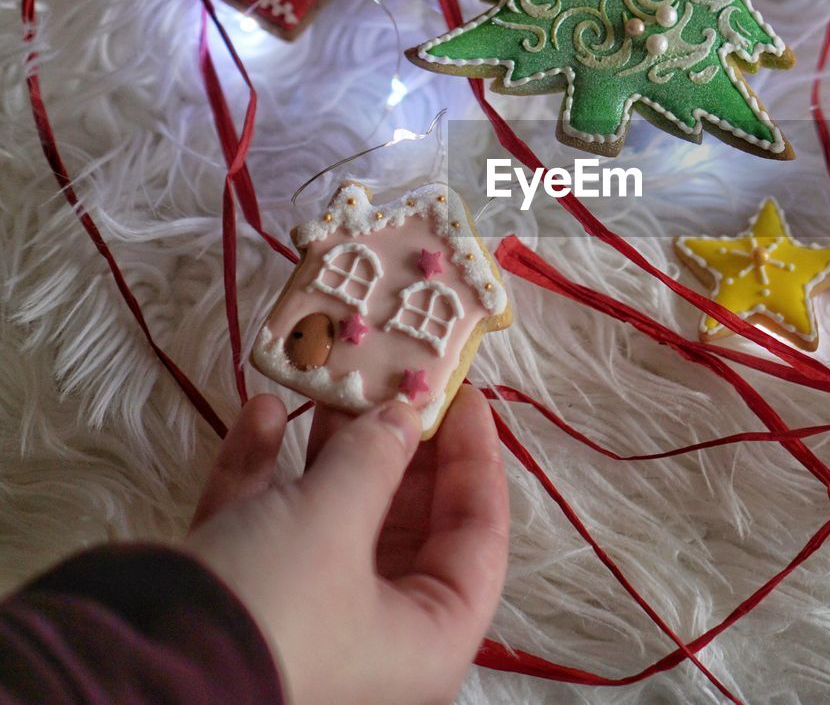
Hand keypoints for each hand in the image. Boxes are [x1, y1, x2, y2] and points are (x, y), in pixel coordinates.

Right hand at [185, 386, 508, 704]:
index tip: (462, 394)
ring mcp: (304, 621)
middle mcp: (375, 636)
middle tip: (395, 378)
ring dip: (329, 448)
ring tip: (330, 380)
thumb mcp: (335, 520)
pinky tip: (261, 412)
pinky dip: (266, 471)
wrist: (125, 675)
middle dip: (396, 443)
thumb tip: (405, 414)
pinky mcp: (241, 605)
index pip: (480, 539)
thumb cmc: (268, 606)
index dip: (476, 460)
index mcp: (428, 638)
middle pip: (407, 522)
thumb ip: (379, 457)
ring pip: (334, 519)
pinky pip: (269, 528)